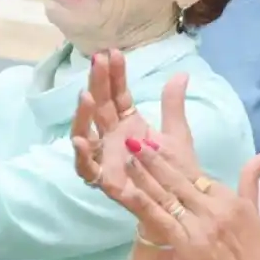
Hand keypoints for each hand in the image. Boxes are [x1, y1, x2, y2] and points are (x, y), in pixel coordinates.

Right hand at [71, 49, 200, 244]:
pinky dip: (80, 154)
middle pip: (99, 107)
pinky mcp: (103, 180)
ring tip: (87, 95)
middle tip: (98, 60)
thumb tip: (181, 74)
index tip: (113, 52)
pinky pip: (85, 167)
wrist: (180, 206)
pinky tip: (78, 139)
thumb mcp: (177, 134)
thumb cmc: (174, 171)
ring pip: (85, 132)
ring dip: (83, 115)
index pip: (117, 94)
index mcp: (126, 124)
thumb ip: (174, 105)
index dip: (114, 75)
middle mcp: (111, 138)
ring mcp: (104, 158)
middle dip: (97, 83)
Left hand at [120, 140, 259, 259]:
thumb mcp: (255, 211)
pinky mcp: (184, 243)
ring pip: (166, 195)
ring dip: (144, 176)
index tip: (155, 143)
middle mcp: (211, 208)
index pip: (195, 174)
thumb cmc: (253, 251)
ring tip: (127, 159)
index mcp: (227, 198)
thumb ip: (251, 180)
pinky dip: (144, 204)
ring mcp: (197, 225)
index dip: (173, 158)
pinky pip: (160, 219)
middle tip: (134, 140)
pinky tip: (130, 191)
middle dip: (154, 159)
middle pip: (177, 179)